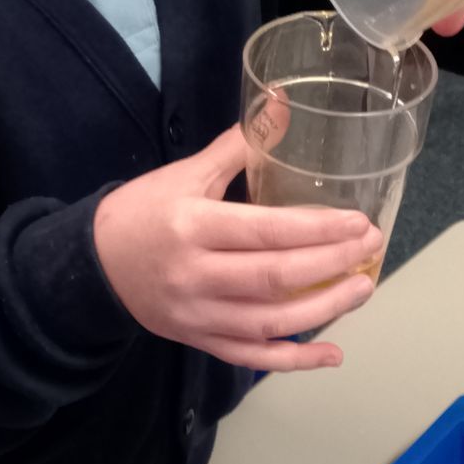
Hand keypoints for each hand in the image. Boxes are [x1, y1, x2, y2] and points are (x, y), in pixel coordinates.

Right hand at [94, 126, 382, 371]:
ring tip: (362, 289)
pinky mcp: (198, 339)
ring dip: (323, 310)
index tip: (359, 223)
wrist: (92, 265)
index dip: (317, 229)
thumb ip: (237, 145)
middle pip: (274, 278)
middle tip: (371, 249)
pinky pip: (250, 356)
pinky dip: (293, 360)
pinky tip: (331, 354)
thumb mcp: (183, 173)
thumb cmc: (141, 212)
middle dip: (330, 265)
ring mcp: (197, 315)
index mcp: (192, 227)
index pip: (265, 232)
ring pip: (269, 322)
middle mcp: (195, 276)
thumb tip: (281, 103)